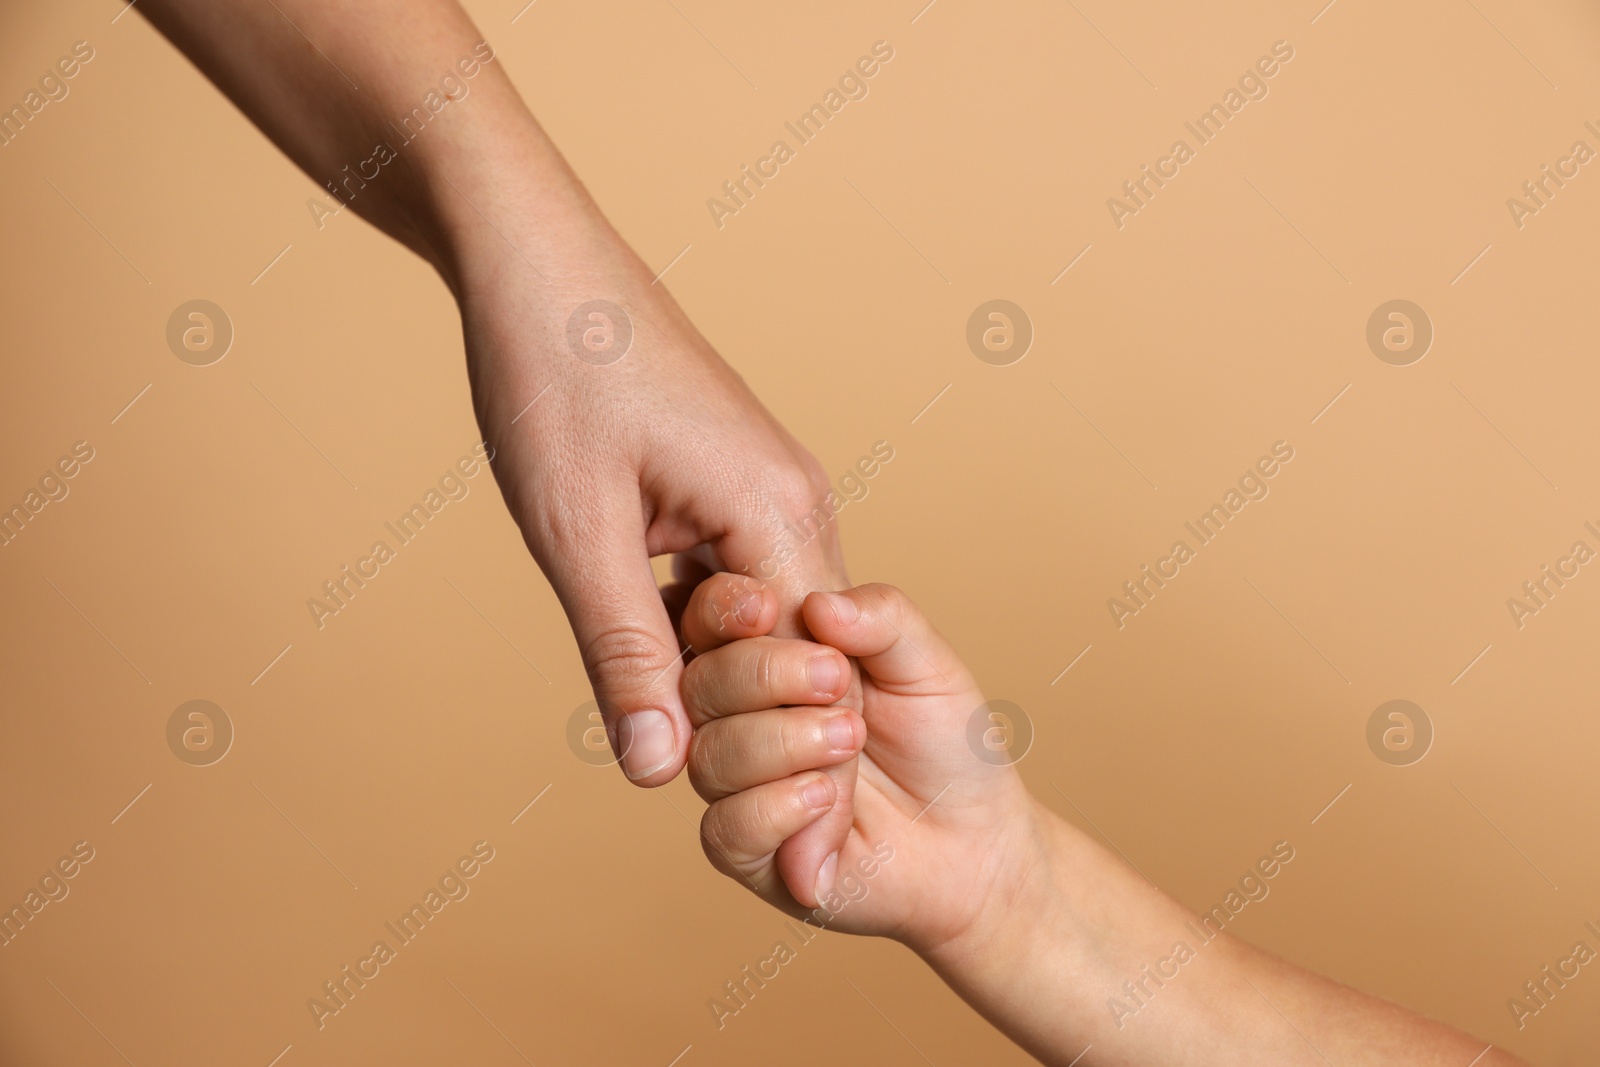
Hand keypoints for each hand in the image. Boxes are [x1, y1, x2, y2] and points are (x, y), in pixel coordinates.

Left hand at [448, 217, 862, 896]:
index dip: (780, 753)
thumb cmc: (555, 374)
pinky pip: (731, 579)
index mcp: (779, 514)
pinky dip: (694, 624)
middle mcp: (796, 502)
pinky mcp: (730, 480)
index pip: (813, 671)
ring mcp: (767, 488)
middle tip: (672, 767)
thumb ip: (624, 654)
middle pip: (795, 651)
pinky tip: (645, 649)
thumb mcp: (577, 531)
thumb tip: (659, 767)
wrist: (533, 260)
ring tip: (655, 722)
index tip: (752, 828)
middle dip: (743, 717)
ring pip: (759, 619)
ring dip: (712, 672)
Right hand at [676, 572, 1040, 946]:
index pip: (707, 621)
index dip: (722, 610)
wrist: (974, 837)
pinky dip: (777, 809)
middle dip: (764, 675)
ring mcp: (738, 788)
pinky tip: (826, 800)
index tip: (768, 609)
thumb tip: (818, 604)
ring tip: (849, 741)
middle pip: (699, 685)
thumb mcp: (926, 663)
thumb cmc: (943, 743)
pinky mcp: (748, 854)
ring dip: (783, 744)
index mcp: (769, 659)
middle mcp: (740, 720)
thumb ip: (882, 618)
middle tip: (837, 682)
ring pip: (710, 756)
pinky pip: (725, 828)